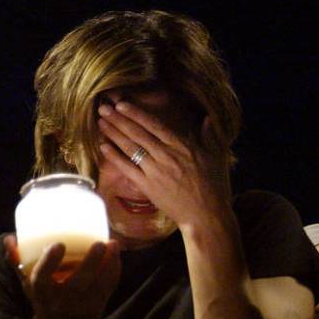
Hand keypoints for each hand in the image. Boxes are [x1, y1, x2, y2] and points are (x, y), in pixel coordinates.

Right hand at [8, 235, 120, 318]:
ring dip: (109, 264)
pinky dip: (114, 271)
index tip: (58, 244)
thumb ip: (18, 261)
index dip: (50, 262)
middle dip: (90, 263)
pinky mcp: (97, 309)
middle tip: (98, 242)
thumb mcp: (28, 283)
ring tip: (113, 243)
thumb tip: (10, 238)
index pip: (42, 279)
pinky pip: (109, 289)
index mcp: (41, 294)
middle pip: (77, 283)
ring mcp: (81, 308)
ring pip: (98, 286)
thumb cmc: (42, 298)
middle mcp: (61, 303)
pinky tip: (116, 255)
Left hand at [97, 100, 230, 230]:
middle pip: (138, 134)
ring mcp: (155, 171)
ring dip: (113, 134)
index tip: (121, 104)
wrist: (206, 214)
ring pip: (130, 148)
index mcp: (182, 146)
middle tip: (102, 108)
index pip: (155, 125)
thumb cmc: (214, 185)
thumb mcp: (217, 156)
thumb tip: (208, 118)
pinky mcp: (147, 186)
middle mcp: (166, 156)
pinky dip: (114, 157)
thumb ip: (211, 135)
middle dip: (118, 119)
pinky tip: (103, 146)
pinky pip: (127, 168)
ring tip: (100, 122)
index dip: (136, 114)